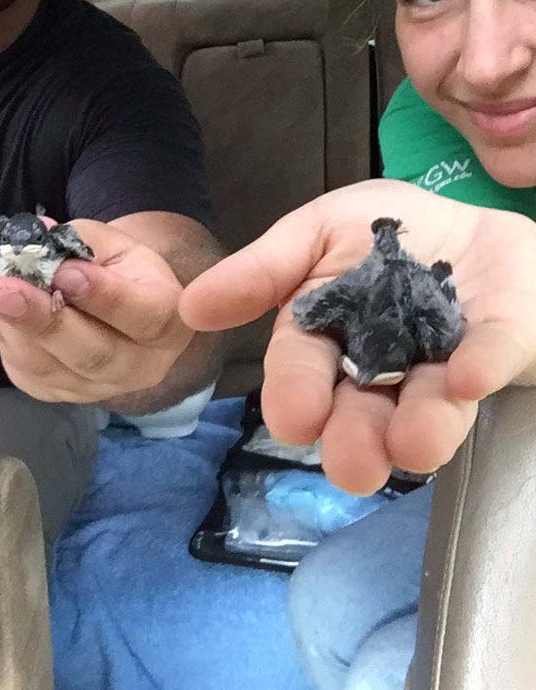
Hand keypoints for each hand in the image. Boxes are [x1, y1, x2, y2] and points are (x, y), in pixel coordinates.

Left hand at [0, 218, 192, 402]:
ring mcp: (94, 388)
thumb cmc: (121, 269)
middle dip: (43, 321)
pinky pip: (21, 365)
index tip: (66, 271)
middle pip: (91, 354)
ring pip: (46, 365)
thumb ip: (80, 242)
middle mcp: (138, 366)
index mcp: (168, 323)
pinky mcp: (55, 392)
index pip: (143, 317)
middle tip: (5, 290)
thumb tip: (34, 240)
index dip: (104, 297)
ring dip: (5, 320)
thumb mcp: (115, 244)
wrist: (117, 307)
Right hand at [179, 179, 535, 493]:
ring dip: (421, 427)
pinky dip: (481, 366)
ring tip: (413, 446)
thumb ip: (260, 270)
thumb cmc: (381, 233)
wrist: (464, 221)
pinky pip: (494, 355)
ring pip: (428, 403)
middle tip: (354, 468)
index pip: (302, 369)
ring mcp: (444, 360)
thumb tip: (188, 306)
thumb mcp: (313, 232)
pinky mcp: (501, 343)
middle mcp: (383, 365)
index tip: (294, 421)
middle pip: (363, 407)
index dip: (295, 395)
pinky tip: (467, 377)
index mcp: (328, 337)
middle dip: (356, 439)